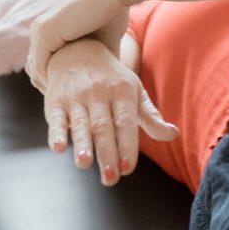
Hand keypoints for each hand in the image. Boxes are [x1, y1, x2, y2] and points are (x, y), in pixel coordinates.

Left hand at [27, 0, 133, 93]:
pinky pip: (40, 65)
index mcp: (51, 29)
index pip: (45, 63)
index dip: (58, 83)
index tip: (73, 98)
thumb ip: (96, 62)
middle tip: (69, 105)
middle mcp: (41, 29)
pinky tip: (68, 92)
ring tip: (69, 103)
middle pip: (37, 68)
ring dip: (52, 87)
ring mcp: (40, 30)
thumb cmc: (113, 13)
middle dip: (52, 88)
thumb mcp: (101, 44)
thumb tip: (108, 84)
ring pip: (37, 69)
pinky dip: (52, 80)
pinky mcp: (45, 31)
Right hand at [44, 37, 177, 185]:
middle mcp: (99, 93)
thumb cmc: (112, 79)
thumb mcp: (134, 92)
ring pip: (80, 123)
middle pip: (104, 127)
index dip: (127, 145)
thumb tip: (173, 134)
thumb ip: (151, 117)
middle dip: (107, 153)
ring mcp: (76, 97)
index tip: (127, 168)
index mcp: (122, 91)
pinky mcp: (55, 102)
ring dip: (82, 144)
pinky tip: (58, 147)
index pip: (126, 121)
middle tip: (110, 179)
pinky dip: (56, 133)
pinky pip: (55, 119)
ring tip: (84, 164)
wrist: (78, 51)